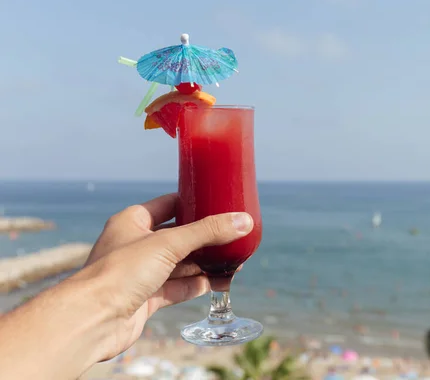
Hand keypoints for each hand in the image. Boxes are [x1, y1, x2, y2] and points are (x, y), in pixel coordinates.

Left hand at [77, 193, 252, 359]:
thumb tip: (243, 221)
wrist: (93, 320)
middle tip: (232, 236)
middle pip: (178, 237)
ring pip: (180, 264)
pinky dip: (196, 285)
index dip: (193, 203)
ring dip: (204, 264)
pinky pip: (176, 288)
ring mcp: (140, 273)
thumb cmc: (121, 272)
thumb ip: (208, 232)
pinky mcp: (145, 298)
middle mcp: (135, 245)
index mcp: (133, 221)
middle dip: (205, 239)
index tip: (218, 202)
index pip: (169, 204)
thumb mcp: (169, 243)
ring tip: (233, 262)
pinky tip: (217, 283)